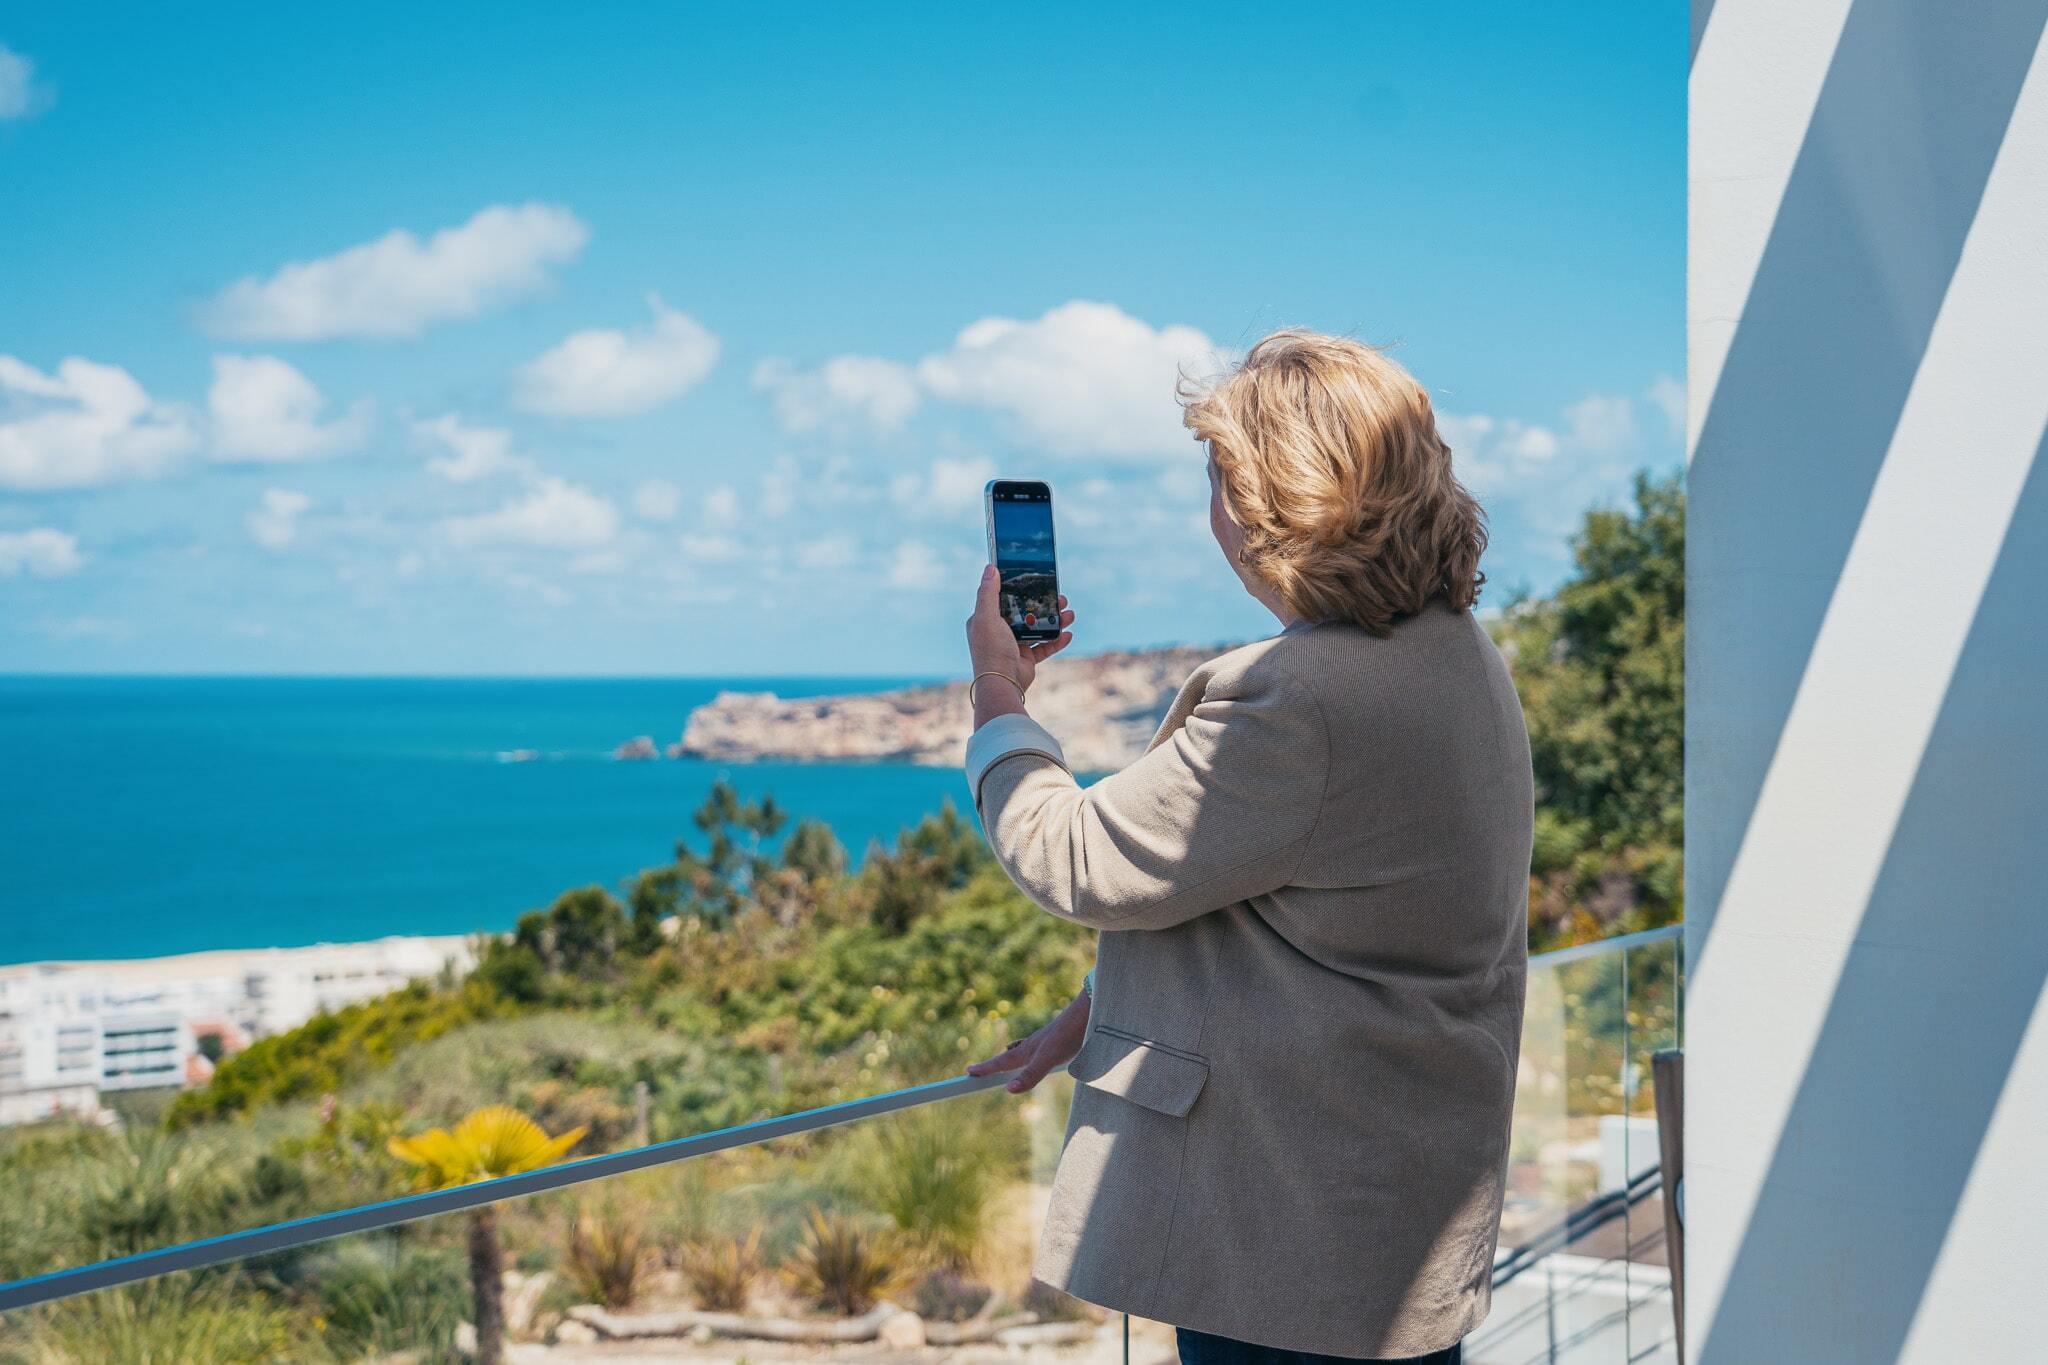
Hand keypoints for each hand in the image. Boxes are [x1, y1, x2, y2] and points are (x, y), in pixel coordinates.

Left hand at [967, 564, 1074, 699]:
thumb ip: (988, 592)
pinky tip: (1068, 634)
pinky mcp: (1026, 658)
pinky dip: (1057, 640)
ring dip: (1055, 621)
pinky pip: (1045, 646)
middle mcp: (999, 632)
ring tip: (1070, 614)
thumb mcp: (986, 616)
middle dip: (1044, 604)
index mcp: (986, 620)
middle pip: (1025, 612)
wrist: (1002, 683)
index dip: (1020, 589)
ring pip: (1038, 628)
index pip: (1004, 599)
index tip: (1036, 580)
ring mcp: (1014, 645)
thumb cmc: (991, 649)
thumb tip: (991, 568)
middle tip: (1061, 598)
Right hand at [967, 988, 1090, 1092]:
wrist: (1091, 1012)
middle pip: (1008, 1057)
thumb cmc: (1069, 1034)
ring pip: (1022, 1052)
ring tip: (1004, 1065)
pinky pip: (1038, 1051)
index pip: (1000, 1062)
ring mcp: (1046, 1043)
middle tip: (977, 1070)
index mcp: (1027, 1051)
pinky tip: (1039, 1056)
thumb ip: (1031, 1074)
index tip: (967, 1072)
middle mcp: (1033, 1046)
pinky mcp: (1059, 1042)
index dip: (984, 1068)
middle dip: (993, 1064)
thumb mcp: (1049, 1058)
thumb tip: (1008, 1090)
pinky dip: (1030, 1056)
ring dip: (1010, 1059)